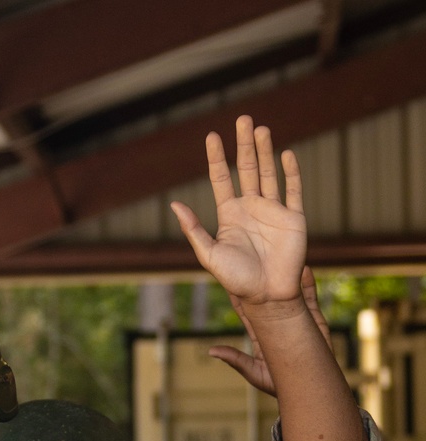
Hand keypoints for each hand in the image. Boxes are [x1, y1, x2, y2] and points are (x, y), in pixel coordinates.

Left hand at [171, 116, 306, 307]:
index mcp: (230, 215)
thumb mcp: (209, 254)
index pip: (221, 179)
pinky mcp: (293, 217)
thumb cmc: (236, 280)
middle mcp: (251, 208)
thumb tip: (174, 204)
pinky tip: (285, 154)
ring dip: (265, 150)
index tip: (211, 136)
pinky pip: (292, 190)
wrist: (267, 296)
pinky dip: (290, 172)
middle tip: (242, 118)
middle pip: (246, 168)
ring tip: (260, 128)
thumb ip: (193, 229)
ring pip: (268, 173)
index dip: (216, 158)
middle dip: (244, 144)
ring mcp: (272, 211)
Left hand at [210, 266, 331, 394]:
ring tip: (278, 259)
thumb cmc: (280, 385)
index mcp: (261, 333)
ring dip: (284, 277)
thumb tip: (211, 350)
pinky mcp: (313, 318)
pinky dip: (308, 283)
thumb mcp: (254, 372)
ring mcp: (295, 318)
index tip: (229, 279)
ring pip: (289, 292)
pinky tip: (304, 268)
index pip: (246, 310)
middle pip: (266, 296)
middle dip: (260, 280)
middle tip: (251, 260)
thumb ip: (236, 360)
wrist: (310, 388)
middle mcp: (277, 322)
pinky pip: (310, 296)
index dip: (239, 295)